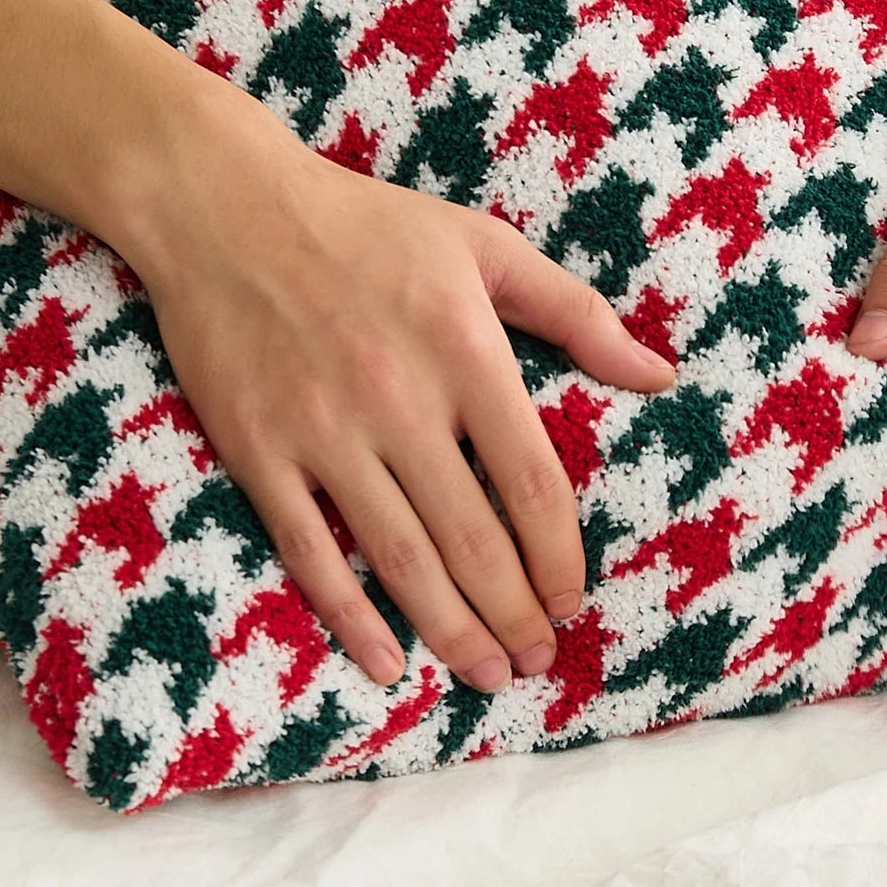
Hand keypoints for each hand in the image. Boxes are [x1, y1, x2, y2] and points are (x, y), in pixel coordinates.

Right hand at [110, 81, 675, 692]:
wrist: (228, 209)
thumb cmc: (369, 224)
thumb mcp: (485, 245)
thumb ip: (577, 314)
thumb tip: (659, 375)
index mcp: (466, 352)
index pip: (533, 485)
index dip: (560, 559)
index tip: (572, 602)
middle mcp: (401, 402)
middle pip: (473, 541)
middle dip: (515, 617)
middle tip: (537, 662)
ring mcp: (325, 433)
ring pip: (401, 561)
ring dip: (451, 633)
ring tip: (487, 676)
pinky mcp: (260, 451)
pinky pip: (310, 554)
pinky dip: (348, 618)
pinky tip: (383, 662)